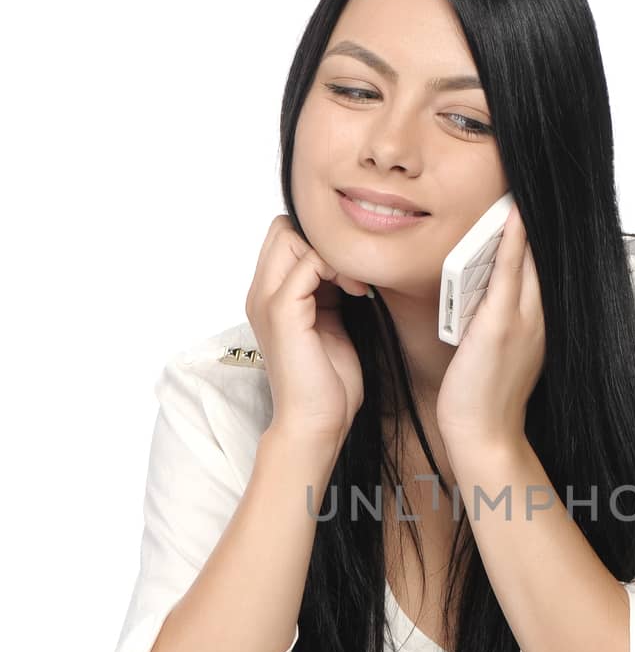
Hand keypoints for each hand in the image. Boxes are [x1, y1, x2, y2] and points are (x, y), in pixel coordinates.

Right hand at [245, 215, 370, 453]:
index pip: (284, 236)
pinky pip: (308, 262)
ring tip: (356, 285)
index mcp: (269, 296)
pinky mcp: (282, 311)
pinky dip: (338, 269)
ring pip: (290, 235)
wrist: (316, 423)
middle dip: (323, 241)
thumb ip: (328, 291)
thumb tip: (348, 264)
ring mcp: (267, 300)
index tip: (352, 275)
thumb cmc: (327, 382)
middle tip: (353, 275)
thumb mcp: (330, 323)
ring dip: (331, 252)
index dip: (320, 244)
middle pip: (281, 228)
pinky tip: (357, 294)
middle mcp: (260, 293)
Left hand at [436, 202, 545, 453]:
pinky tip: (511, 216)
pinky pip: (510, 273)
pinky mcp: (502, 325)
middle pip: (542, 257)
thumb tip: (482, 291)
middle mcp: (538, 317)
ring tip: (519, 187)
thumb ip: (497, 319)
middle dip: (538, 221)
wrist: (485, 434)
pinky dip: (513, 243)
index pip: (542, 268)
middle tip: (531, 180)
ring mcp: (523, 320)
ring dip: (525, 222)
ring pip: (530, 259)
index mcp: (538, 323)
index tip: (532, 203)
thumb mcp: (497, 351)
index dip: (538, 235)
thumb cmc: (483, 398)